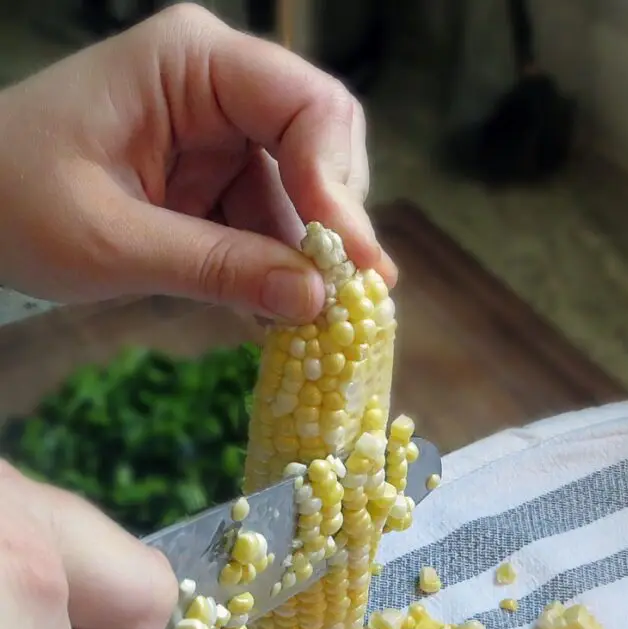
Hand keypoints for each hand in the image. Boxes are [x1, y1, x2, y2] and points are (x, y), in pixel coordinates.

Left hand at [0, 3, 395, 321]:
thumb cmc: (15, 203)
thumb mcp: (115, 242)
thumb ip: (218, 268)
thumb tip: (319, 302)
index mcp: (191, 63)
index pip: (306, 107)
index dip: (339, 186)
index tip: (354, 265)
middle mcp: (218, 86)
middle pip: (319, 145)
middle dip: (333, 224)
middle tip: (344, 299)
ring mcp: (218, 134)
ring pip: (299, 195)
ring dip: (306, 261)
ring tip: (313, 325)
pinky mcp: (211, 178)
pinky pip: (266, 222)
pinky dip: (274, 270)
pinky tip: (279, 315)